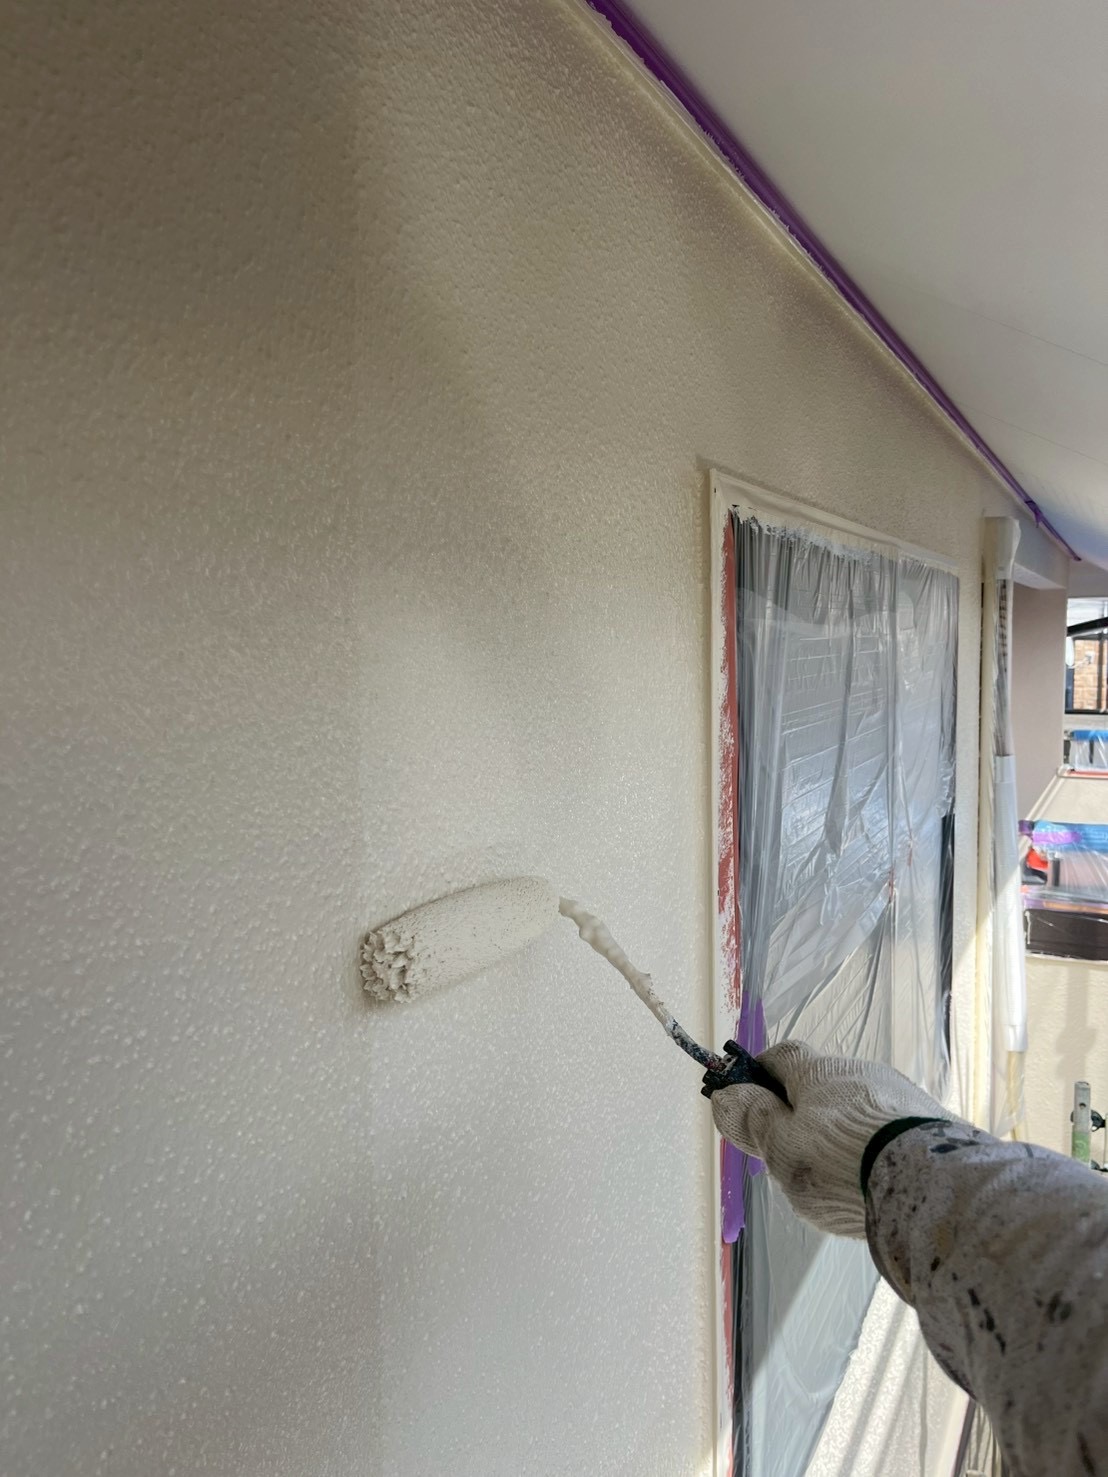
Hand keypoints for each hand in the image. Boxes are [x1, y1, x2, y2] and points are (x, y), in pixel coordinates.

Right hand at [708, 1040, 953, 1236]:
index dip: (762, 1072)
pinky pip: (891, 1129)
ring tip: (841, 1177)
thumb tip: (726, 1094)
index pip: (781, 1055)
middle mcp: (860, 1071)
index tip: (749, 1096)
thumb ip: (754, 1121)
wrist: (932, 1185)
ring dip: (844, 1131)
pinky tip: (876, 1180)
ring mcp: (901, 1095)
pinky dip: (877, 1147)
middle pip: (823, 1084)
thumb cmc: (842, 1162)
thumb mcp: (782, 1148)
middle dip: (806, 1111)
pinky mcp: (931, 1123)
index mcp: (818, 1072)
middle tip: (794, 1154)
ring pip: (859, 1107)